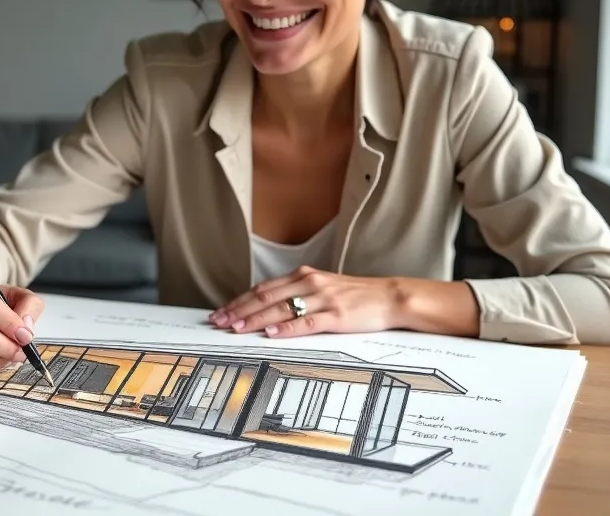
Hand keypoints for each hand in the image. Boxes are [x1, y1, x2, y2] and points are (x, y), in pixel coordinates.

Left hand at [208, 266, 402, 337]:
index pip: (263, 289)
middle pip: (265, 297)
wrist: (389, 297)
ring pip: (281, 309)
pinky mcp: (336, 316)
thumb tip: (268, 309)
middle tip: (219, 322)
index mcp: (303, 276)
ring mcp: (322, 299)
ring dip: (255, 319)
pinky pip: (306, 322)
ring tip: (236, 328)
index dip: (239, 301)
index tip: (221, 312)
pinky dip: (286, 328)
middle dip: (239, 310)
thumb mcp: (321, 287)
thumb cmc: (356, 296)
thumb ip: (296, 294)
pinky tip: (271, 333)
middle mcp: (309, 283)